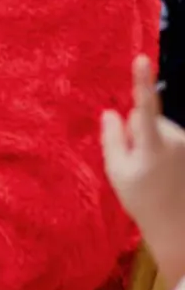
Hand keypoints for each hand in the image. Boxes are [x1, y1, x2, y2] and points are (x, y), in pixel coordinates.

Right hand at [101, 55, 184, 268]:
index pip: (144, 106)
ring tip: (155, 176)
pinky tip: (169, 178)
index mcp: (153, 145)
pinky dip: (169, 154)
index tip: (142, 59)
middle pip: (148, 121)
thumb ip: (112, 138)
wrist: (180, 230)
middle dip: (140, 135)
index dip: (141, 81)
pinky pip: (175, 142)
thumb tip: (111, 112)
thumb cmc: (143, 202)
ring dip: (155, 146)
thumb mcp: (117, 173)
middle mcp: (177, 141)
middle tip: (137, 167)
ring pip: (162, 132)